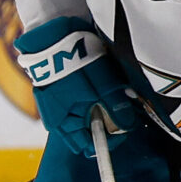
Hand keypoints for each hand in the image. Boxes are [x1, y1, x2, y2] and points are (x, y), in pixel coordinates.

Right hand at [15, 15, 142, 157]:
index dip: (110, 140)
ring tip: (116, 95)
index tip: (126, 129)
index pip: (90, 146)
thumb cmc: (73, 63)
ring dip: (103, 110)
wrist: (52, 36)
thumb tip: (128, 125)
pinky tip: (104, 85)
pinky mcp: (60, 91)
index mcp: (65, 123)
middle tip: (125, 111)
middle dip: (109, 125)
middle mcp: (59, 119)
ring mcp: (59, 104)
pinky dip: (94, 99)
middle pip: (89, 132)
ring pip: (86, 117)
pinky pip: (80, 103)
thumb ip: (115, 108)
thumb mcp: (100, 87)